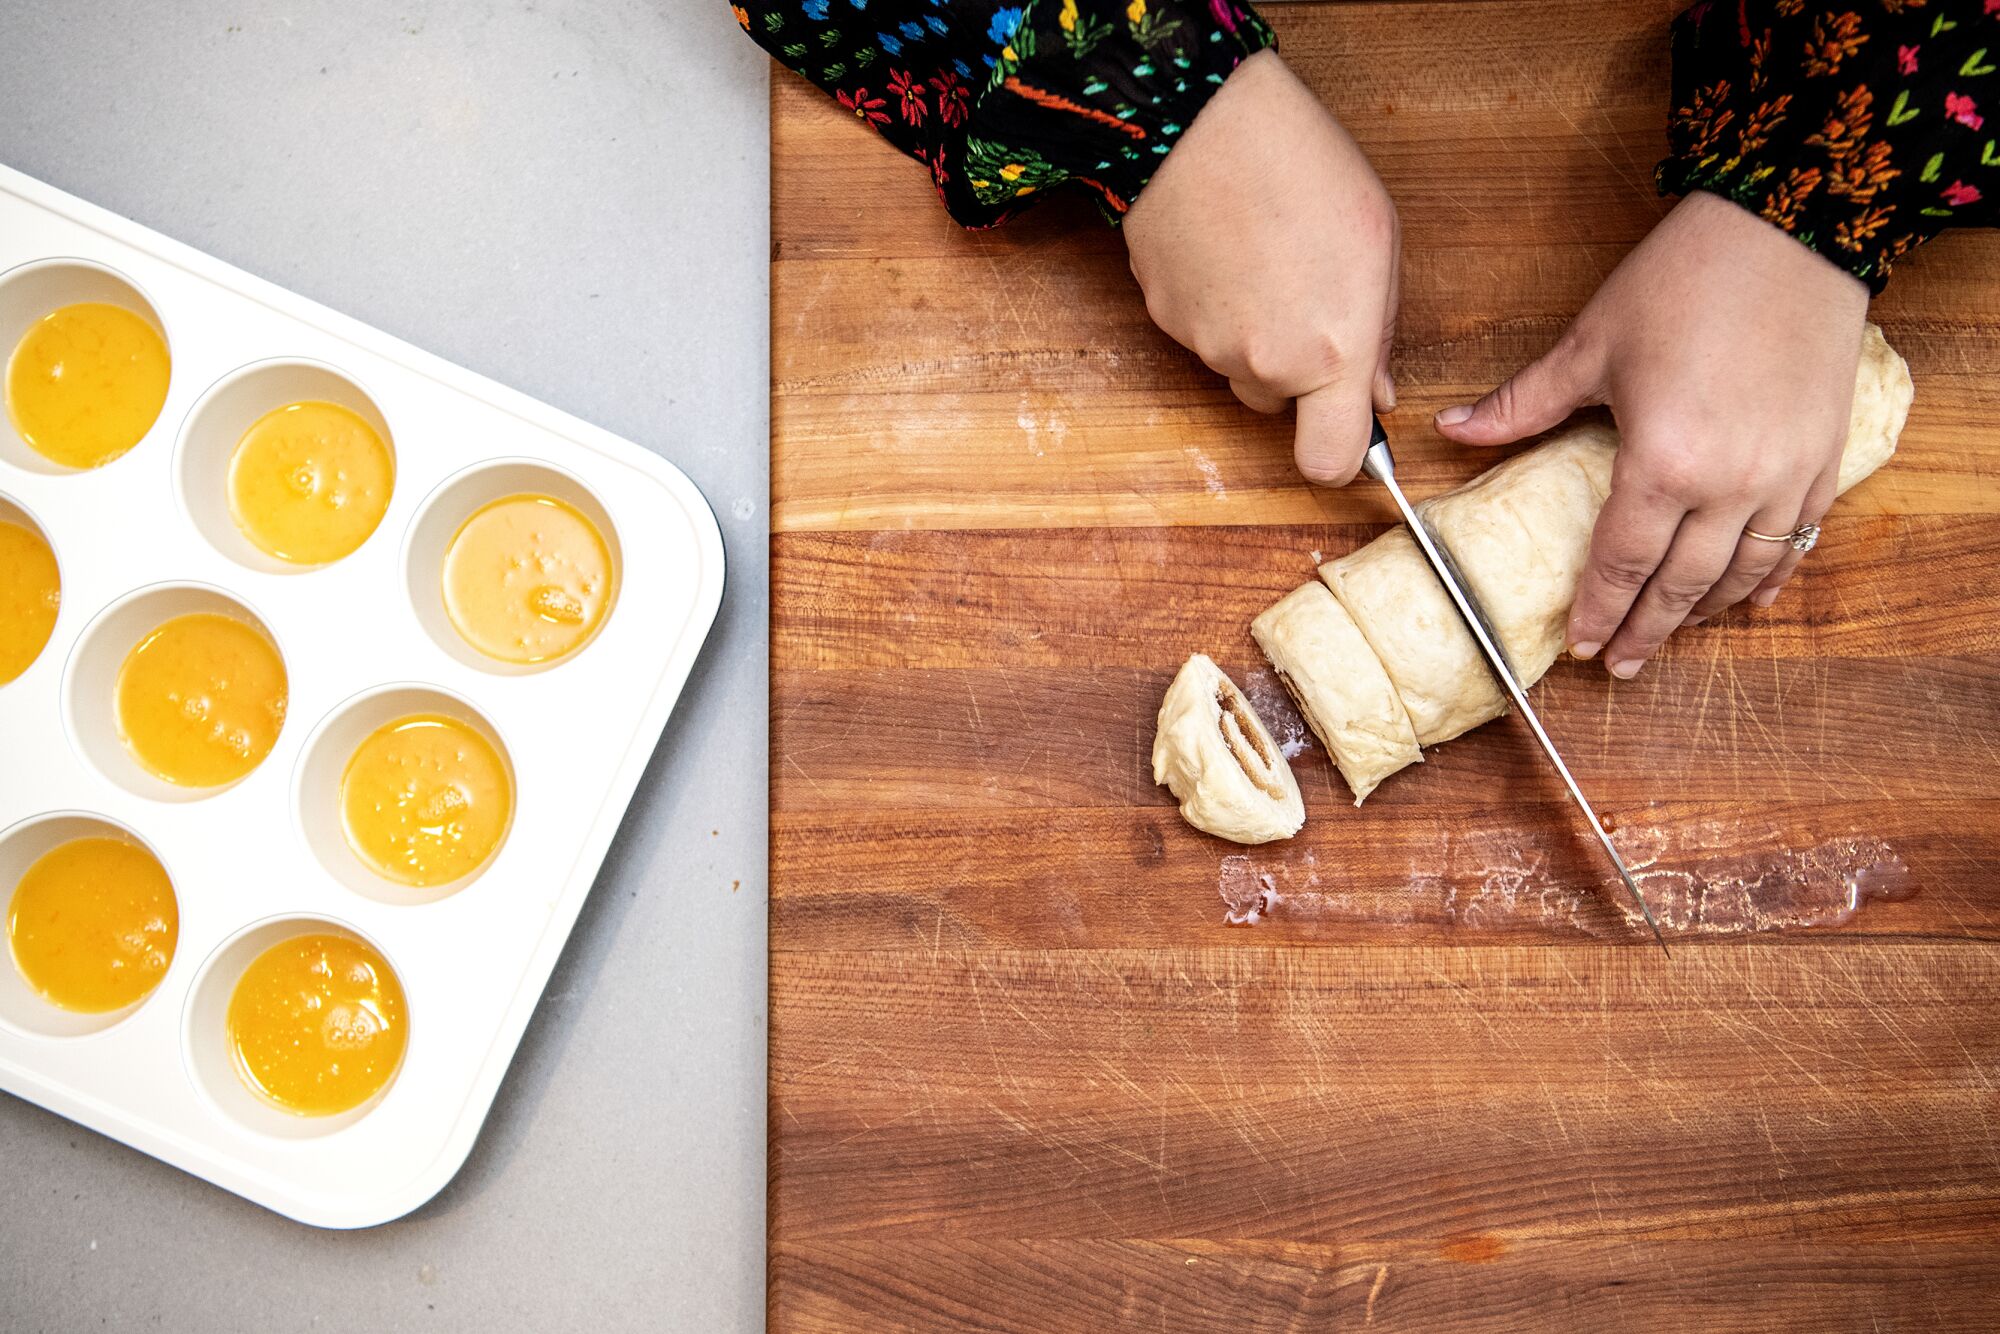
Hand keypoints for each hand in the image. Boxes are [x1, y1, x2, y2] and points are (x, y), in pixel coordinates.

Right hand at [1123, 49, 1398, 485]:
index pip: (1329, 463)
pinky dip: (1214, 307)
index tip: (1348, 427)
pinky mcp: (1165, 321)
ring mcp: (1207, 347)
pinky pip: (1200, 336)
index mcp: (1332, 351)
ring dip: (1254, 334)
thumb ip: (1381, 332)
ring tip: (1264, 258)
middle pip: (1279, 407)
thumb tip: (1376, 389)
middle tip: (1304, 297)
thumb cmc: (1299, 166)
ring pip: (1238, 369)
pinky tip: (1227, 250)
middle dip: (1295, 372)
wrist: (1201, 121)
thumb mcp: (1377, 243)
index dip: (1341, 455)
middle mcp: (1265, 365)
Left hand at [1433, 190, 1867, 677]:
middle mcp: (1730, 485)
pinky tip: (1748, 597)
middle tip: (1621, 665)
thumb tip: (1453, 429)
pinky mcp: (1825, 459)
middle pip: (1681, 585)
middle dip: (1646, 631)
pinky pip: (1798, 541)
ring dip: (1703, 613)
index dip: (1599, 610)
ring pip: (1743, 574)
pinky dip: (1770, 576)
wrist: (1793, 230)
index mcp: (1664, 463)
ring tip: (1671, 636)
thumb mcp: (1591, 345)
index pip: (1621, 562)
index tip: (1581, 645)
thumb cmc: (1688, 280)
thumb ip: (1524, 404)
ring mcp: (1785, 478)